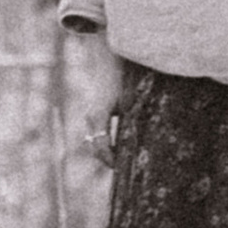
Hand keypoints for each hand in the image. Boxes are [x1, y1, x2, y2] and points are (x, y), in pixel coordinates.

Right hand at [67, 28, 123, 156]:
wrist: (109, 59)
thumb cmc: (122, 79)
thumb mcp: (129, 102)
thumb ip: (130, 122)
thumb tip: (138, 142)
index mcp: (98, 116)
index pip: (101, 147)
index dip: (110, 160)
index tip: (120, 168)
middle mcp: (90, 117)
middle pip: (94, 148)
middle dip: (106, 159)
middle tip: (121, 168)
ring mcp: (89, 114)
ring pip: (93, 141)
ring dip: (104, 151)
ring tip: (120, 159)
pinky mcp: (92, 111)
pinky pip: (95, 133)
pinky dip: (103, 142)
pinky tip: (115, 145)